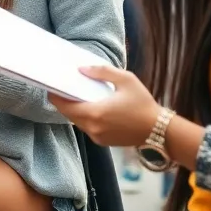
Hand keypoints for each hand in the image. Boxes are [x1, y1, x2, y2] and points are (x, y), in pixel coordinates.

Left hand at [47, 65, 161, 146]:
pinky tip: (89, 106)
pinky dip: (84, 117)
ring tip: (73, 94)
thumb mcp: (125, 80)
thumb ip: (101, 72)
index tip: (50, 86)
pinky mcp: (103, 141)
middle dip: (63, 101)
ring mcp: (98, 137)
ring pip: (77, 122)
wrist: (160, 131)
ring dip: (74, 109)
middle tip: (60, 87)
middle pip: (68, 114)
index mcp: (95, 113)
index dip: (55, 96)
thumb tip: (81, 69)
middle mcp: (93, 128)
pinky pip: (87, 127)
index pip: (65, 106)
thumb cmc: (143, 104)